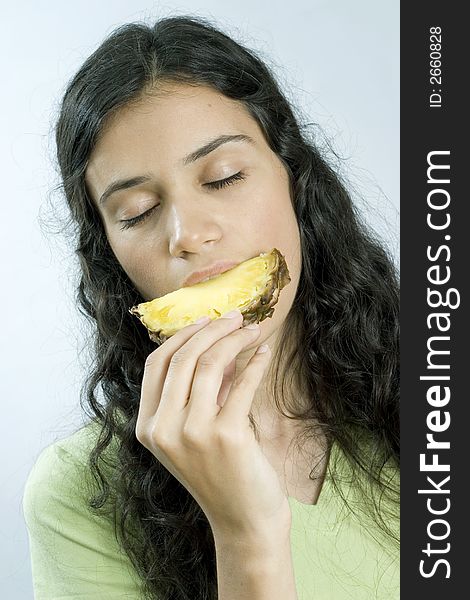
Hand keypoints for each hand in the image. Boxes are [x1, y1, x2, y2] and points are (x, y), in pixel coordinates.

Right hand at [135, 309, 290, 538]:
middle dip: (211, 330)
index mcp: (147, 427)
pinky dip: (256, 363)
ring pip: (209, 364)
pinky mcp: (226, 436)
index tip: (207, 322)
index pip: (156, 365)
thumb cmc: (220, 474)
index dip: (181, 336)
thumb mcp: (195, 432)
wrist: (243, 521)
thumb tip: (217, 342)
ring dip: (235, 340)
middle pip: (182, 358)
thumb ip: (198, 392)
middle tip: (237, 318)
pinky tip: (266, 354)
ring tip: (254, 331)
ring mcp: (192, 433)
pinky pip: (241, 384)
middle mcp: (163, 429)